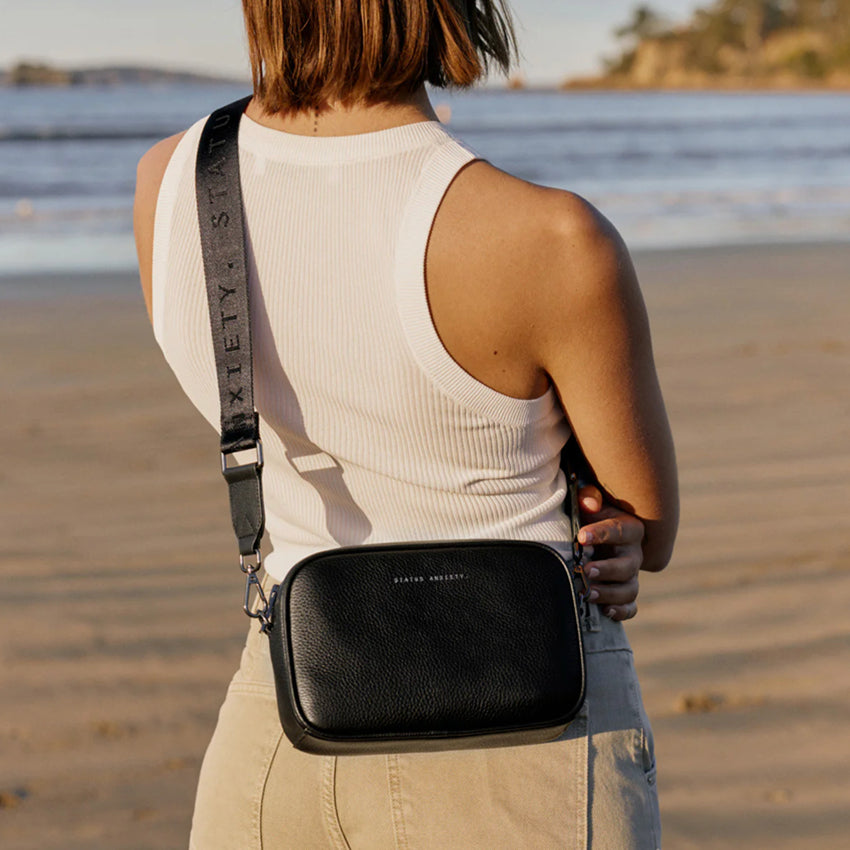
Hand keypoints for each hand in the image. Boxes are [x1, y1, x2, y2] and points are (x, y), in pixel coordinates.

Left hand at [576, 485, 643, 621]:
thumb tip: (589, 501)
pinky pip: (630, 606)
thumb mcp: (589, 503)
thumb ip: (589, 497)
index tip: (582, 536)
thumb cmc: (590, 516)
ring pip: (629, 588)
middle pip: (628, 565)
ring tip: (589, 593)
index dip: (602, 534)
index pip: (620, 531)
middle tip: (585, 570)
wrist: (593, 536)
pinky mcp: (624, 592)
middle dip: (607, 569)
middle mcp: (633, 554)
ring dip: (610, 593)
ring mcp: (630, 575)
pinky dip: (621, 611)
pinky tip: (605, 611)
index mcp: (629, 529)